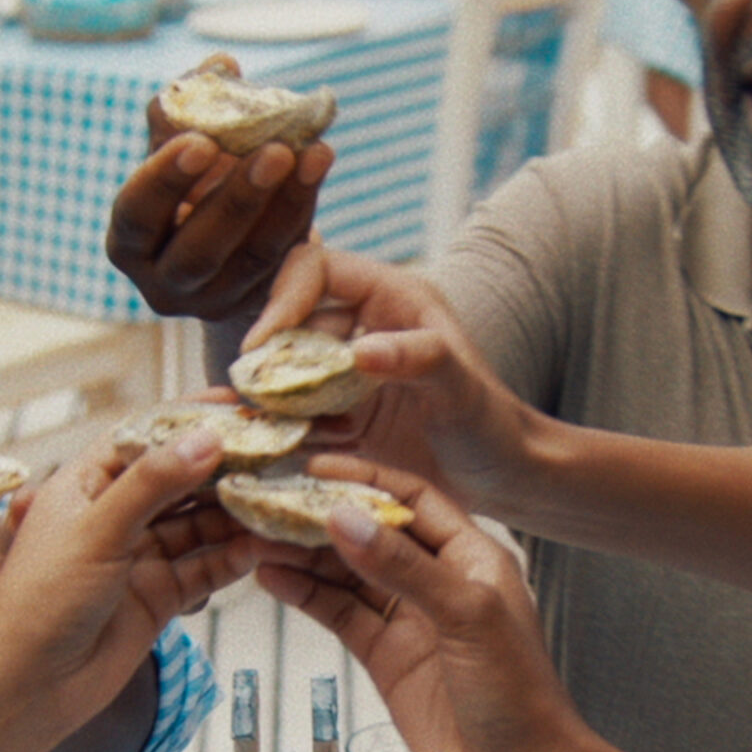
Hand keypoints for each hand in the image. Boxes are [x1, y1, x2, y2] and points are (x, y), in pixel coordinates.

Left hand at [0, 430, 260, 722]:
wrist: (27, 686)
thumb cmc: (39, 600)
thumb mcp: (96, 528)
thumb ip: (153, 483)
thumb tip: (205, 439)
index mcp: (84, 485)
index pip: (145, 437)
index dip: (190, 419)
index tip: (238, 405)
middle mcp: (113, 516)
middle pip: (179, 480)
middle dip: (225, 467)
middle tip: (276, 452)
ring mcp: (137, 558)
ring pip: (198, 526)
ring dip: (235, 514)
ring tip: (278, 498)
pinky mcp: (156, 597)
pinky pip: (203, 569)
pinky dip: (232, 557)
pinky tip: (262, 545)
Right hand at [105, 69, 332, 322]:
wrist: (224, 236)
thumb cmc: (190, 183)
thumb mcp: (176, 151)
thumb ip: (187, 108)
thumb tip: (220, 65)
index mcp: (129, 242)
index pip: (137, 216)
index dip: (165, 180)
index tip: (202, 141)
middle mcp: (165, 283)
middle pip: (199, 250)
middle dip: (239, 199)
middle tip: (276, 150)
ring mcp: (216, 301)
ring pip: (253, 257)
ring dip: (286, 201)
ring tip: (313, 151)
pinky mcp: (262, 302)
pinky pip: (287, 255)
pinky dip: (305, 206)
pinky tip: (319, 161)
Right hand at [244, 244, 540, 517]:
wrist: (503, 481)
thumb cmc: (491, 426)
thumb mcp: (461, 389)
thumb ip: (419, 358)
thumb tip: (361, 352)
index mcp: (391, 297)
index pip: (314, 270)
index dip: (282, 300)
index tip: (261, 348)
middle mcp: (363, 328)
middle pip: (289, 324)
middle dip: (266, 360)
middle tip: (249, 400)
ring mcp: (347, 375)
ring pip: (284, 372)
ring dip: (265, 400)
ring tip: (251, 429)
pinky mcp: (339, 418)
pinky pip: (292, 415)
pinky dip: (277, 432)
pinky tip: (272, 452)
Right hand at [251, 455, 578, 751]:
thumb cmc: (516, 694)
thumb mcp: (464, 616)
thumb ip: (402, 566)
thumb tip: (344, 518)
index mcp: (471, 556)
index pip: (412, 499)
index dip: (365, 479)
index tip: (315, 469)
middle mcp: (437, 580)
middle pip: (371, 533)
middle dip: (323, 517)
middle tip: (270, 501)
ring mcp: (408, 620)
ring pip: (347, 574)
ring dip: (305, 555)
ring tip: (256, 536)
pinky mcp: (384, 658)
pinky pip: (338, 615)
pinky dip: (305, 595)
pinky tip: (272, 578)